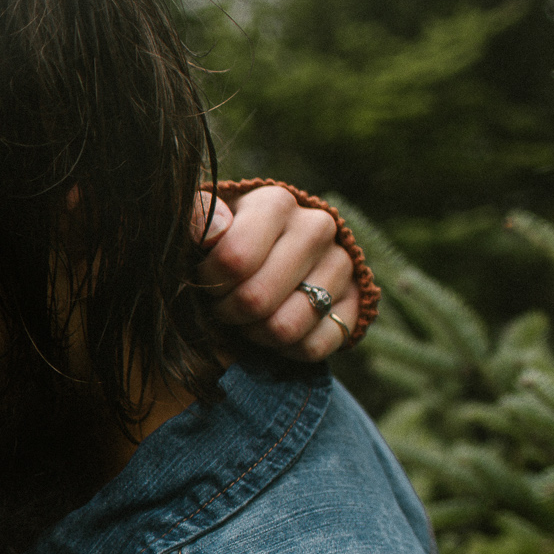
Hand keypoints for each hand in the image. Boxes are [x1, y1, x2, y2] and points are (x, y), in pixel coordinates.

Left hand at [193, 186, 358, 361]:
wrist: (272, 254)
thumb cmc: (227, 240)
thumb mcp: (204, 224)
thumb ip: (196, 218)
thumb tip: (212, 232)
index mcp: (275, 204)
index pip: (234, 260)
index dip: (211, 281)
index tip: (207, 279)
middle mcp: (317, 227)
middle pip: (256, 299)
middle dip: (228, 312)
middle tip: (223, 304)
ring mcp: (342, 264)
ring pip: (285, 328)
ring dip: (255, 334)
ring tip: (247, 319)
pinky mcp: (357, 300)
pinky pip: (314, 347)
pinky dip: (285, 350)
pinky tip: (273, 331)